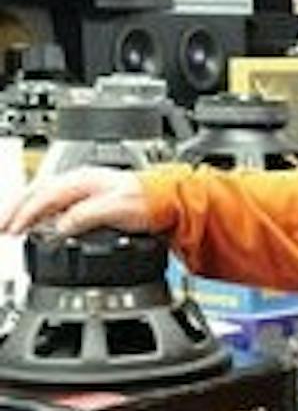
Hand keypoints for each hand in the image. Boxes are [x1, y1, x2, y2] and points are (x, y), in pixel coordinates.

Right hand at [0, 166, 158, 237]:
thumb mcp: (117, 209)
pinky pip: (54, 201)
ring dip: (23, 210)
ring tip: (8, 225)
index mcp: (83, 180)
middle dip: (15, 210)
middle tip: (1, 228)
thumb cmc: (148, 201)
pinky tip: (35, 222)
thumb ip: (87, 216)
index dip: (26, 214)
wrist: (168, 200)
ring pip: (43, 196)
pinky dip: (38, 211)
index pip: (45, 197)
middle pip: (37, 193)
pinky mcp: (86, 198)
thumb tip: (60, 226)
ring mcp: (82, 188)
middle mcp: (79, 181)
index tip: (12, 230)